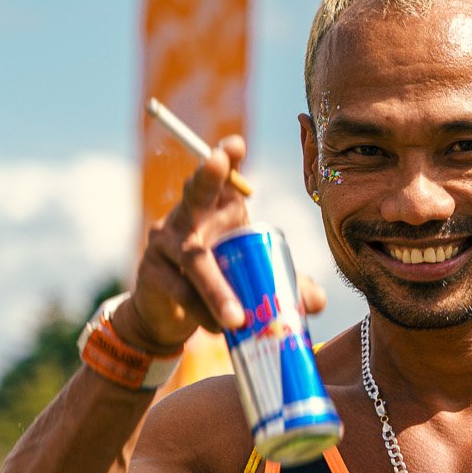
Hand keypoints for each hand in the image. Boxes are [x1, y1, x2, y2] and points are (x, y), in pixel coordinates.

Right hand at [118, 138, 329, 354]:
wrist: (166, 315)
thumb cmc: (216, 281)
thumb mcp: (249, 275)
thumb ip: (284, 283)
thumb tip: (317, 303)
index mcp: (216, 212)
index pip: (222, 180)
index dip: (226, 159)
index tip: (235, 143)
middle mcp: (188, 219)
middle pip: (195, 193)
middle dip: (207, 176)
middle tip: (216, 159)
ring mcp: (166, 245)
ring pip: (194, 260)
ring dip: (216, 289)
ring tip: (236, 318)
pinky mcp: (154, 276)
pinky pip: (180, 292)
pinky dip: (202, 311)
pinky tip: (218, 329)